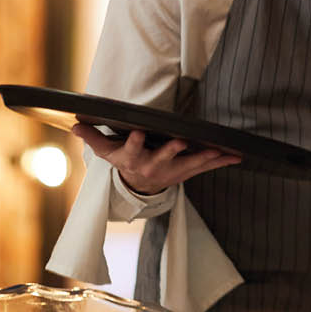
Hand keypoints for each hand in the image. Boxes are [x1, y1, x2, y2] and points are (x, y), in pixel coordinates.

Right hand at [72, 123, 239, 194]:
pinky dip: (221, 161)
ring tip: (217, 151)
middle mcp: (152, 166)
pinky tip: (235, 156)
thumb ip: (93, 137)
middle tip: (181, 142)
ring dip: (203, 157)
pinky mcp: (186, 172)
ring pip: (188, 164)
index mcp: (132, 159)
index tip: (139, 131)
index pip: (130, 149)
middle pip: (162, 158)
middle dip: (171, 150)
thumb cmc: (123, 162)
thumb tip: (75, 124)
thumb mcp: (105, 152)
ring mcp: (171, 171)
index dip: (134, 142)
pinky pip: (205, 167)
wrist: (138, 187)